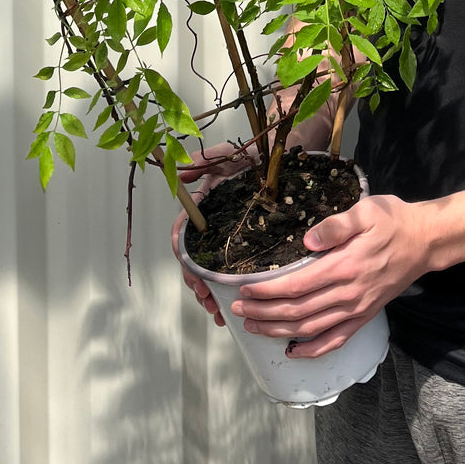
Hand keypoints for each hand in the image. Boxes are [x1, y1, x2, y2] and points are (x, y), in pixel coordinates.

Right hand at [172, 139, 257, 327]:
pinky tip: (231, 305)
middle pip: (195, 260)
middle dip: (196, 282)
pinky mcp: (247, 246)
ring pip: (210, 271)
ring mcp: (229, 237)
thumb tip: (182, 171)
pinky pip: (233, 272)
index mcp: (204, 207)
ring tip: (216, 309)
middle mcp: (213, 225)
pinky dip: (228, 291)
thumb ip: (207, 159)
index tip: (192, 274)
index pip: (184, 234)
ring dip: (208, 292)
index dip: (183, 256)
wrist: (282, 157)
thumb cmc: (255, 155)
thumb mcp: (230, 153)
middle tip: (205, 298)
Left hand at [230, 194, 428, 357]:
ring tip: (254, 328)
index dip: (267, 292)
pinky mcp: (364, 316)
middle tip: (239, 312)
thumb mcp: (366, 211)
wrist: (426, 241)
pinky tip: (294, 351)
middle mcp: (348, 293)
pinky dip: (313, 350)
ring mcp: (357, 309)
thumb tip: (308, 240)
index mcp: (344, 266)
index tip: (245, 291)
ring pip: (311, 329)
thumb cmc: (393, 221)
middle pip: (298, 311)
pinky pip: (336, 340)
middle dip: (264, 314)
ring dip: (279, 332)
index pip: (297, 285)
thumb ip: (336, 225)